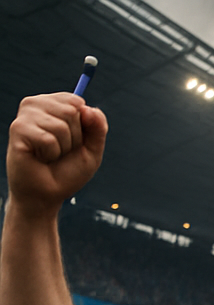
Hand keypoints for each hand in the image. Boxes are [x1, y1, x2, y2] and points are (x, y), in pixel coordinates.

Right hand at [6, 93, 107, 214]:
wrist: (46, 194)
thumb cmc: (66, 171)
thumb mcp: (91, 149)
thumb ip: (98, 127)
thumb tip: (88, 109)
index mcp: (52, 105)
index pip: (77, 102)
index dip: (83, 126)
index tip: (74, 140)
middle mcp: (36, 105)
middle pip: (72, 111)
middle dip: (74, 138)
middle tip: (60, 150)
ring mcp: (25, 116)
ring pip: (61, 126)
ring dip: (62, 147)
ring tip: (50, 155)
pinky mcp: (17, 129)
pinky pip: (48, 139)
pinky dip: (51, 153)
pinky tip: (40, 157)